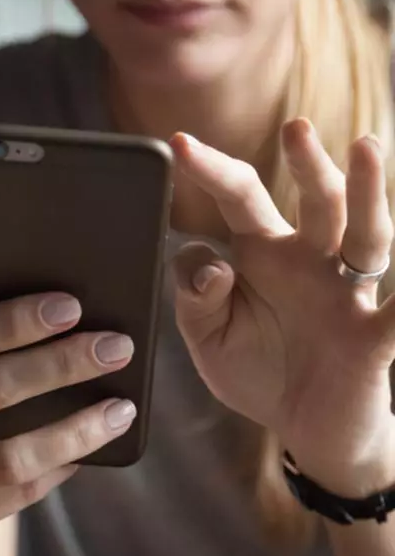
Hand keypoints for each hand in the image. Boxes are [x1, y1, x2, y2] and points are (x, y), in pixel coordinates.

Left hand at [170, 120, 394, 495]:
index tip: (181, 143)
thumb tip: (209, 265)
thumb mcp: (207, 337)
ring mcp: (347, 295)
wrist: (302, 427)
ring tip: (364, 147)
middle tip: (294, 128)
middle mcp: (310, 263)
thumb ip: (195, 299)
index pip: (240, 200)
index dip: (212, 171)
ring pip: (363, 235)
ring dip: (366, 193)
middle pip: (315, 202)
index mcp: (263, 256)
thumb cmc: (254, 372)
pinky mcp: (374, 337)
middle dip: (306, 163)